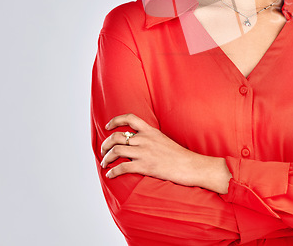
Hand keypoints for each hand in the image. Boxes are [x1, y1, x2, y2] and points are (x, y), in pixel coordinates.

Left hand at [100, 113, 230, 193]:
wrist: (190, 165)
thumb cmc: (179, 155)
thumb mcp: (164, 140)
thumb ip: (151, 138)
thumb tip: (139, 141)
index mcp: (151, 131)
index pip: (130, 118)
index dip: (115, 120)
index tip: (107, 126)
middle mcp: (145, 139)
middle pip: (117, 136)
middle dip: (105, 144)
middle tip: (103, 150)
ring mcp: (144, 152)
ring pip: (116, 150)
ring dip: (106, 157)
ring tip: (104, 163)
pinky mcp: (145, 166)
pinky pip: (122, 167)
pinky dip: (112, 171)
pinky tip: (110, 174)